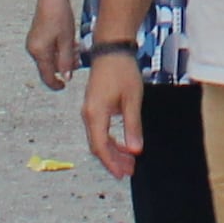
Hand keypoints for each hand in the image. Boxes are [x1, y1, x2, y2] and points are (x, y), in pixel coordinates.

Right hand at [25, 0, 79, 90]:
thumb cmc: (60, 16)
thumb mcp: (67, 40)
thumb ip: (66, 61)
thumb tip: (66, 77)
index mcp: (39, 52)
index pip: (46, 76)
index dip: (56, 84)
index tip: (64, 87)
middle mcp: (33, 49)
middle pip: (49, 66)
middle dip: (64, 66)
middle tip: (79, 60)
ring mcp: (33, 42)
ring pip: (49, 57)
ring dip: (63, 57)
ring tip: (77, 50)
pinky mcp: (36, 36)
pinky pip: (48, 49)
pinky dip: (58, 50)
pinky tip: (70, 44)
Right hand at [81, 49, 147, 178]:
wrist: (112, 49)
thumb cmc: (122, 71)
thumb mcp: (132, 100)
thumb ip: (133, 126)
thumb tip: (135, 150)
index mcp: (95, 114)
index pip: (100, 146)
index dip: (111, 163)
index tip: (123, 174)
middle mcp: (88, 114)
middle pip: (97, 145)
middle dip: (113, 160)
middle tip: (130, 170)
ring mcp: (89, 110)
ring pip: (98, 138)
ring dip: (113, 151)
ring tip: (129, 160)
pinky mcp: (94, 106)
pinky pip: (99, 129)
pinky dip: (110, 139)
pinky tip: (123, 144)